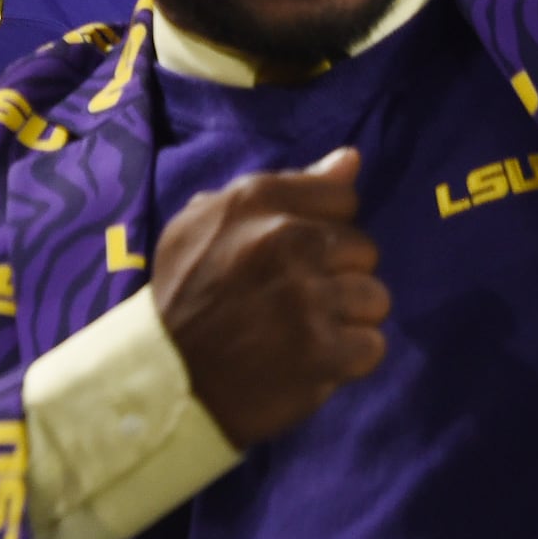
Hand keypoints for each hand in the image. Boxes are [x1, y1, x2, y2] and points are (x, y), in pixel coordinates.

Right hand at [152, 148, 387, 448]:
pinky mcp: (323, 353)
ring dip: (347, 319)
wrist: (162, 379)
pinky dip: (349, 359)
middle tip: (299, 299)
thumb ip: (287, 188)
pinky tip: (315, 361)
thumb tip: (351, 159)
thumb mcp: (209, 222)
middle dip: (339, 274)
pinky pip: (372, 346)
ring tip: (308, 332)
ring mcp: (307, 299)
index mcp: (255, 202)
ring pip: (374, 297)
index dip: (328, 228)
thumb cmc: (185, 295)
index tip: (302, 255)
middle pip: (364, 249)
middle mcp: (286, 242)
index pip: (343, 198)